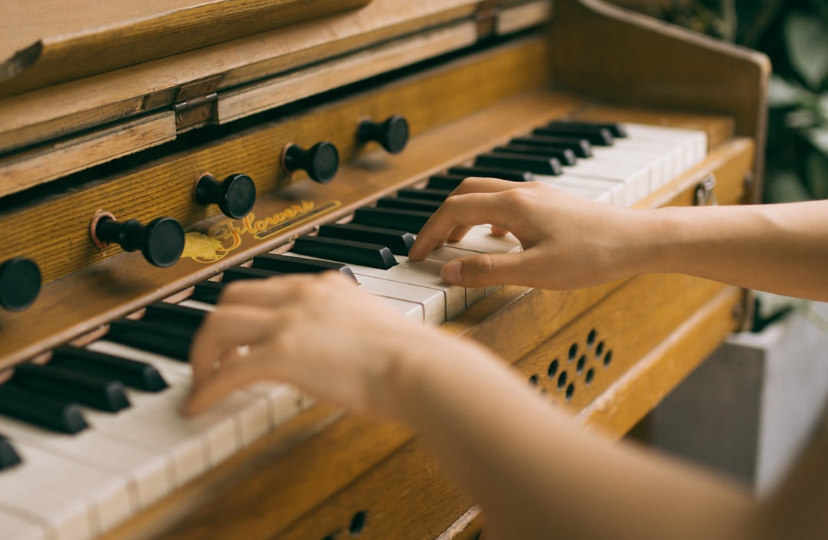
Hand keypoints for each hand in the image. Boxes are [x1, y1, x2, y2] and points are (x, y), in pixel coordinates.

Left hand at [184, 272, 447, 417]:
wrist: (418, 368)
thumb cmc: (410, 357)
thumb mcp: (374, 326)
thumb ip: (350, 328)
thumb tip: (344, 351)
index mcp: (325, 285)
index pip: (270, 287)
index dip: (249, 312)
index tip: (243, 334)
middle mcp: (301, 294)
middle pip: (232, 296)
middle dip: (216, 326)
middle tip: (214, 355)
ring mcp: (288, 321)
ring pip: (218, 324)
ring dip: (202, 353)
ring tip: (202, 379)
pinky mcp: (281, 354)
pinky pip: (226, 371)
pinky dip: (206, 390)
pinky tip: (198, 406)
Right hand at [408, 178, 650, 289]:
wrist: (638, 240)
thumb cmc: (592, 255)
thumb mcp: (535, 271)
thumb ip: (487, 270)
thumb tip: (448, 271)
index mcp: (512, 205)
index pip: (454, 209)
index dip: (430, 232)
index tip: (417, 255)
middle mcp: (522, 192)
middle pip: (466, 193)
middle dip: (442, 218)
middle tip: (430, 245)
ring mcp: (538, 195)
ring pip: (487, 194)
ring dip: (464, 215)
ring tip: (455, 242)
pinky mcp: (551, 203)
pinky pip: (507, 201)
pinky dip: (488, 216)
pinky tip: (497, 237)